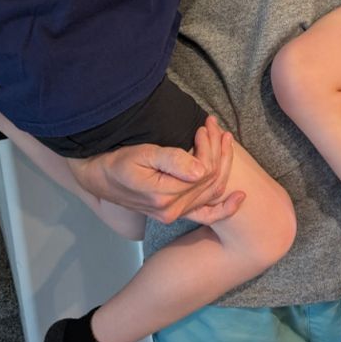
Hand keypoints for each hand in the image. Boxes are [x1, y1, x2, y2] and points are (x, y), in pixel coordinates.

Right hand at [68, 116, 243, 224]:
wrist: (101, 178)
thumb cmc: (119, 163)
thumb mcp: (142, 155)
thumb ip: (172, 160)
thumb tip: (201, 167)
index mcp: (166, 197)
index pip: (204, 170)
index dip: (209, 146)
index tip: (203, 126)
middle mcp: (174, 210)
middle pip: (211, 179)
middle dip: (218, 149)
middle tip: (214, 126)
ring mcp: (176, 214)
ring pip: (212, 191)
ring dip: (223, 164)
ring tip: (223, 138)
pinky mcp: (177, 212)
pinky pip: (206, 215)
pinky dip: (224, 209)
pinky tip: (239, 198)